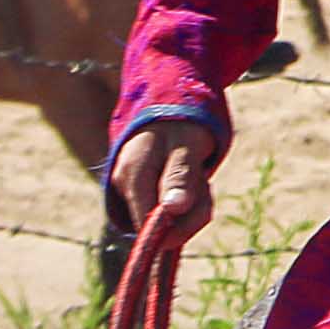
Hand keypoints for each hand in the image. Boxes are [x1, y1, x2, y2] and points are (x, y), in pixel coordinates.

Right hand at [108, 110, 223, 238]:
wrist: (170, 99)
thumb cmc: (182, 122)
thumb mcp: (187, 146)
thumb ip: (179, 176)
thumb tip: (173, 209)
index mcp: (133, 175)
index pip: (146, 226)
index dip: (176, 229)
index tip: (200, 211)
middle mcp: (125, 185)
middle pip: (159, 226)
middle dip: (191, 212)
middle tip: (204, 183)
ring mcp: (132, 187)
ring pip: (169, 217)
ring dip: (193, 202)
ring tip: (198, 173)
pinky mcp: (144, 188)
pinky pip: (170, 207)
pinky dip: (188, 198)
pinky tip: (192, 178)